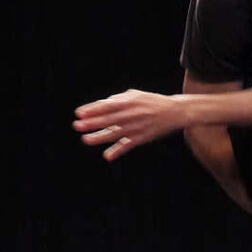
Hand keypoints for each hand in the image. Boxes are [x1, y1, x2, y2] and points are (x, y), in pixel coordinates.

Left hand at [73, 89, 188, 160]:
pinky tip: (107, 156)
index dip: (92, 109)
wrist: (175, 111)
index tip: (78, 113)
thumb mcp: (136, 95)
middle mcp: (132, 114)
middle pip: (108, 119)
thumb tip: (100, 105)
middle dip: (92, 122)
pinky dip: (118, 150)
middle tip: (77, 125)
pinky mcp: (142, 137)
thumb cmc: (152, 102)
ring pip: (115, 133)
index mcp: (129, 102)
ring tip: (86, 139)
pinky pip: (127, 145)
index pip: (106, 105)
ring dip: (100, 137)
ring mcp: (137, 127)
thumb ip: (118, 99)